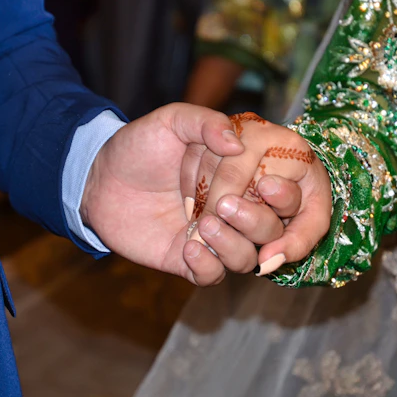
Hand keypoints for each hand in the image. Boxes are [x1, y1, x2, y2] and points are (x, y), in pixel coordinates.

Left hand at [81, 104, 285, 285]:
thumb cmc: (142, 145)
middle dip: (258, 221)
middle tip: (223, 205)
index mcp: (252, 169)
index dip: (289, 197)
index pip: (297, 190)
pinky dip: (207, 265)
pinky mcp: (195, 260)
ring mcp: (220, 235)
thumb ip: (204, 122)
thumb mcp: (172, 121)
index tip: (264, 187)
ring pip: (252, 256)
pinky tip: (186, 247)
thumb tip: (236, 143)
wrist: (99, 178)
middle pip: (280, 229)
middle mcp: (243, 205)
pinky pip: (215, 276)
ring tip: (202, 224)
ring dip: (232, 244)